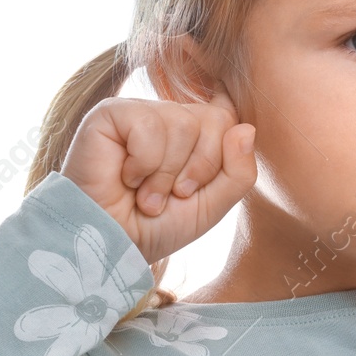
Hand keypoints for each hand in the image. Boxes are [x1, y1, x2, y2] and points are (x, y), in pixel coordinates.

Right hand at [59, 82, 257, 262]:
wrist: (109, 244)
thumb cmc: (155, 227)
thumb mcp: (211, 206)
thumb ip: (239, 172)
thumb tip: (246, 128)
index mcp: (194, 133)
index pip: (230, 120)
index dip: (217, 161)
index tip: (190, 190)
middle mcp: (169, 116)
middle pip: (215, 119)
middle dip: (197, 170)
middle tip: (169, 196)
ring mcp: (141, 111)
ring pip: (183, 124)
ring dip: (165, 174)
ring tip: (145, 194)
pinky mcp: (112, 112)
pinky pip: (149, 126)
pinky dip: (142, 164)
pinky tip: (125, 178)